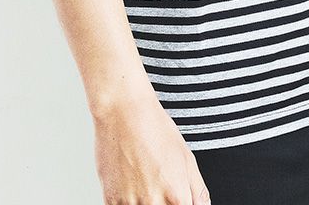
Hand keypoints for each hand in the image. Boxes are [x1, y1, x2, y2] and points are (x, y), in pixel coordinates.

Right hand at [93, 91, 210, 204]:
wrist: (125, 113)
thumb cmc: (156, 129)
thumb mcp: (187, 157)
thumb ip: (198, 190)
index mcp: (177, 195)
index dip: (181, 203)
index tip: (177, 198)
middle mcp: (153, 203)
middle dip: (164, 202)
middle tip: (158, 183)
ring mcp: (130, 204)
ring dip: (145, 202)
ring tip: (144, 181)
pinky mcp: (110, 201)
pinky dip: (128, 201)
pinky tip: (131, 183)